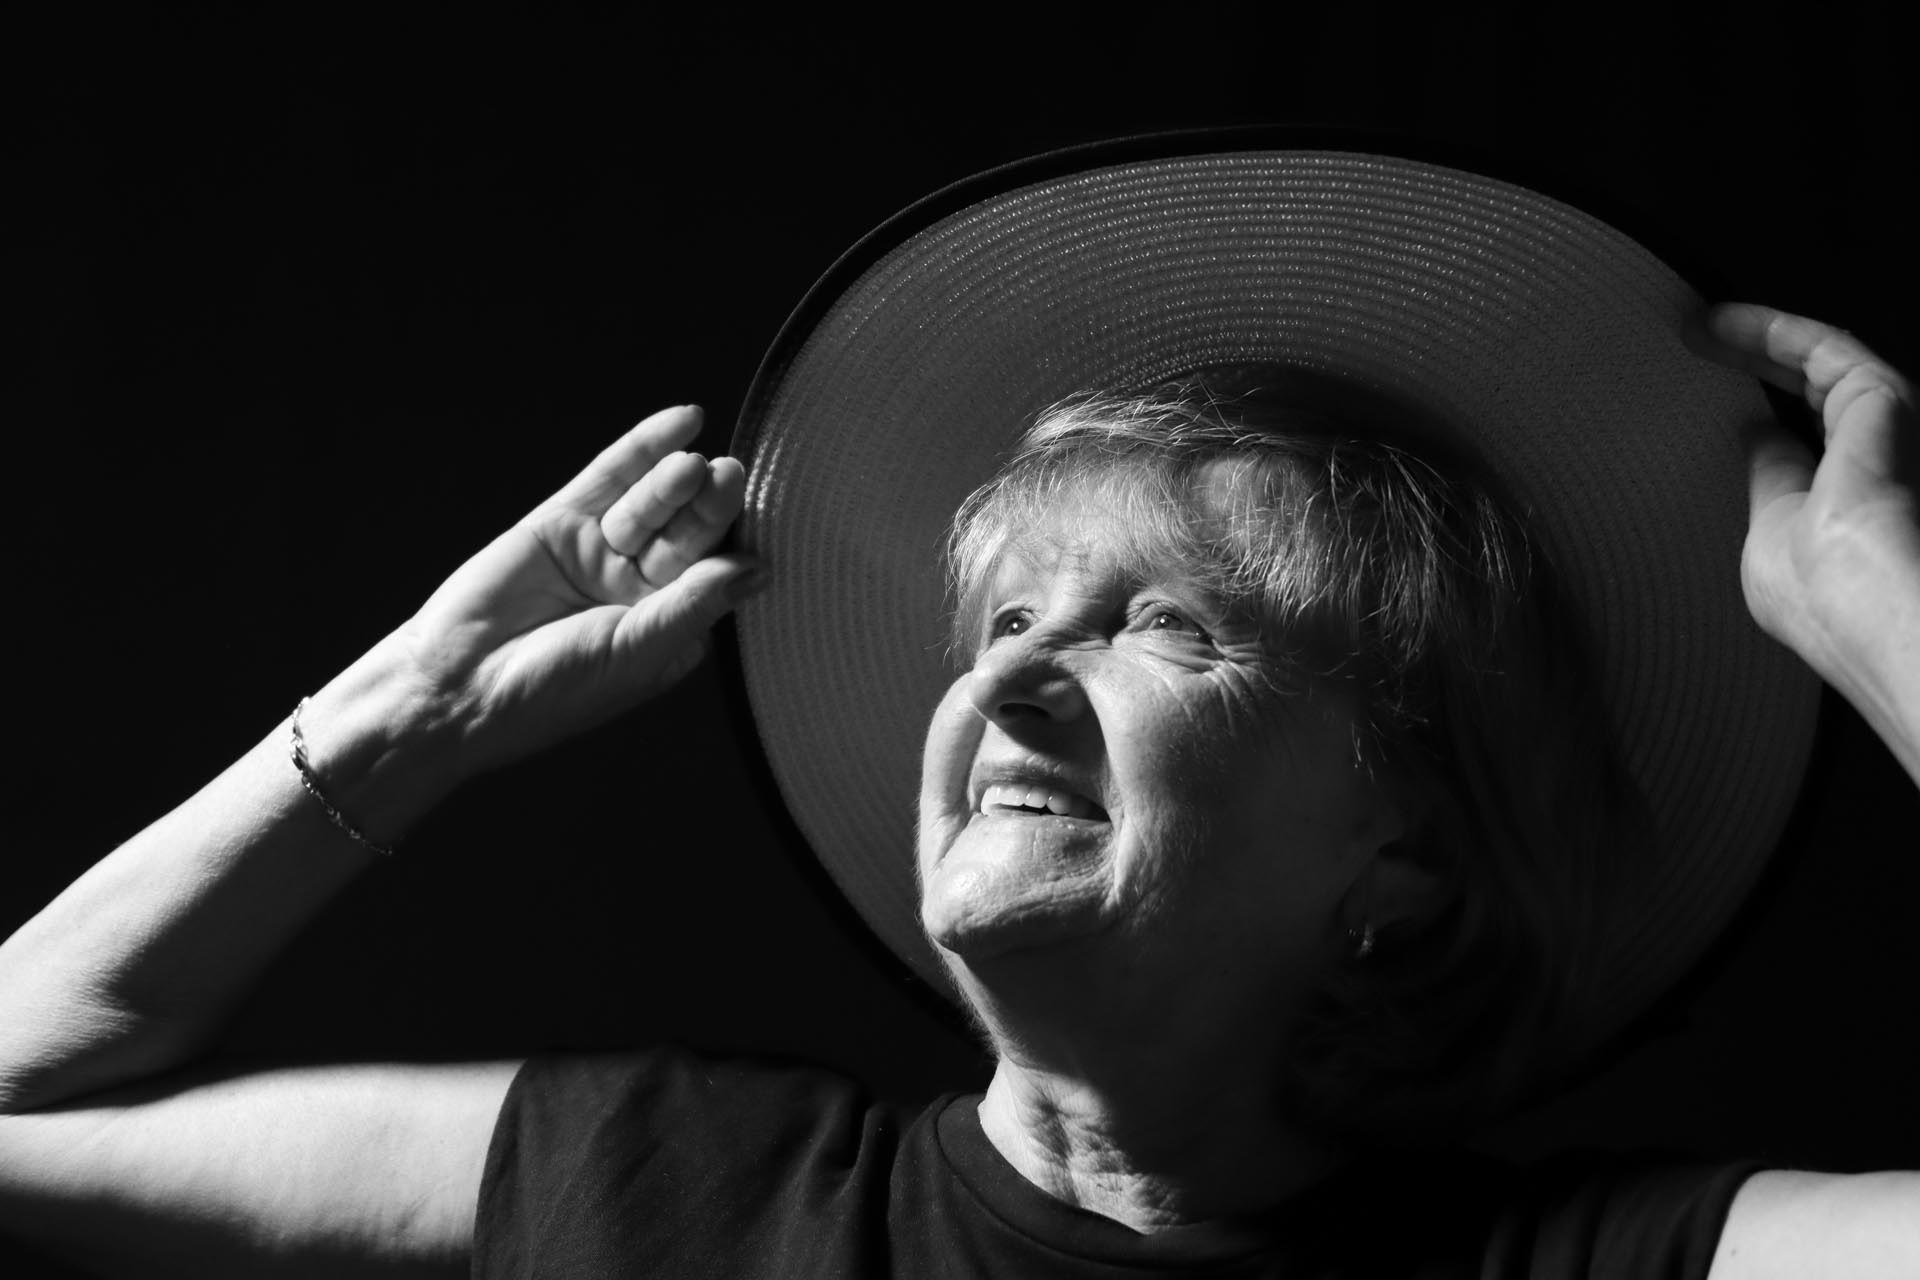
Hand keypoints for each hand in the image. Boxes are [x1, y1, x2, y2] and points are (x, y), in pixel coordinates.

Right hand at [390, 404, 762, 775]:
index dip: (735, 547)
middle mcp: (640, 587)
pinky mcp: (561, 522)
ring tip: (695, 466)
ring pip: (651, 504)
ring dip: (675, 481)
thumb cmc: (552, 691)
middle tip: (732, 476)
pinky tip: (681, 422)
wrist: (455, 687)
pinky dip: (643, 448)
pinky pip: (610, 478)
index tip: (764, 521)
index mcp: (668, 627)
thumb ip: (693, 604)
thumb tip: (758, 569)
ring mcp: (601, 551)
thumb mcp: (635, 650)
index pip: (715, 577)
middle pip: (687, 534)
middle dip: (709, 506)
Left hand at [1689, 303, 1919, 781]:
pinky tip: (1723, 321)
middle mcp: (1873, 465)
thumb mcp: (1774, 538)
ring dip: (1755, 338)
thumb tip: (1755, 439)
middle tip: (1688, 346)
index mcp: (1845, 509)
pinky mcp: (1886, 400)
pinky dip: (1774, 330)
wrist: (1875, 605)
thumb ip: (1769, 482)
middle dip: (1748, 368)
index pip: (1798, 448)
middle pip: (1807, 399)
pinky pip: (1828, 349)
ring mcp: (1885, 431)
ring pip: (1817, 366)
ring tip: (1695, 324)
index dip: (1750, 419)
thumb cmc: (1826, 598)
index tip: (1696, 401)